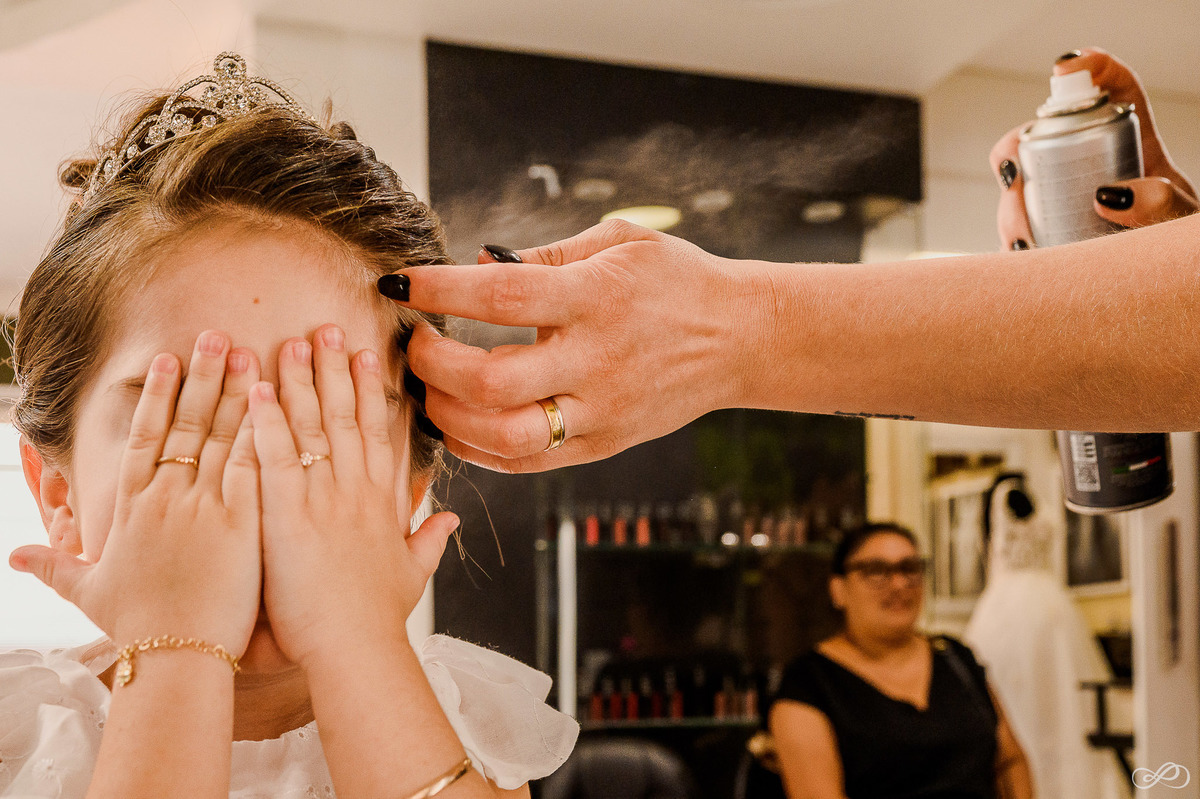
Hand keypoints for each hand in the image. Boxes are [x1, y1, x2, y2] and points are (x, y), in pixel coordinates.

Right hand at [10, 332, 261, 653]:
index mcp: (133, 508)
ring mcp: (205, 506)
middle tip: (216, 335)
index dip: (157, 395)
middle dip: (202, 376)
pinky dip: (263, 431)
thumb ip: (56, 564)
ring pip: (221, 436)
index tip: (168, 358)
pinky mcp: (243, 522)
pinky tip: (274, 402)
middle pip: (185, 424)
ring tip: (247, 351)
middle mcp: (167, 498)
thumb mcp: (88, 590)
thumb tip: (15, 555)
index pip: (143, 437)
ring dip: (235, 391)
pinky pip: (253, 466)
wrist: (176, 658)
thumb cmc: (137, 627)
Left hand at [248, 324, 458, 668]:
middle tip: (327, 326)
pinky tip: (256, 387)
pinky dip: (266, 419)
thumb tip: (450, 520)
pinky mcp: (288, 513)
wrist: (356, 647)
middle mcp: (357, 489)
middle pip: (347, 415)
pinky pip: (274, 455)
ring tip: (293, 339)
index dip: (373, 390)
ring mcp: (324, 497)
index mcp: (384, 501)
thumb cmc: (380, 618)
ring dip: (302, 379)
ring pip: (314, 424)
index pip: (380, 432)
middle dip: (336, 367)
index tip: (368, 354)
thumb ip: (429, 540)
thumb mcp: (413, 574)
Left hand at [388, 220, 750, 471]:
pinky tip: (458, 424)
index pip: (502, 297)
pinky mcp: (604, 444)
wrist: (740, 338)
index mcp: (597, 298)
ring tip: (428, 390)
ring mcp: (600, 411)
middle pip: (492, 378)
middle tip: (413, 342)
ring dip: (448, 415)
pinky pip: (528, 461)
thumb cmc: (676, 280)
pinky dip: (479, 448)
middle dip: (432, 363)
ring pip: (505, 434)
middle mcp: (596, 360)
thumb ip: (547, 251)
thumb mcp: (620, 240)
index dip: (440, 291)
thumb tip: (478, 262)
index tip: (400, 282)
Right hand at [992, 48, 1197, 249]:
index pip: (1117, 92)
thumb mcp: (1179, 220)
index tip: (1063, 69)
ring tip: (1024, 241)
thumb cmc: (1174, 241)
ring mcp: (1063, 203)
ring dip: (1009, 211)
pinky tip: (1017, 256)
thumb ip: (1161, 204)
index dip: (1092, 69)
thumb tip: (1110, 194)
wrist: (1168, 286)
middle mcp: (1091, 168)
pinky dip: (1006, 244)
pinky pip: (1011, 234)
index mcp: (1135, 149)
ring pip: (1017, 190)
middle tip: (1015, 179)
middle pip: (1043, 140)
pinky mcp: (1045, 239)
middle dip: (1014, 153)